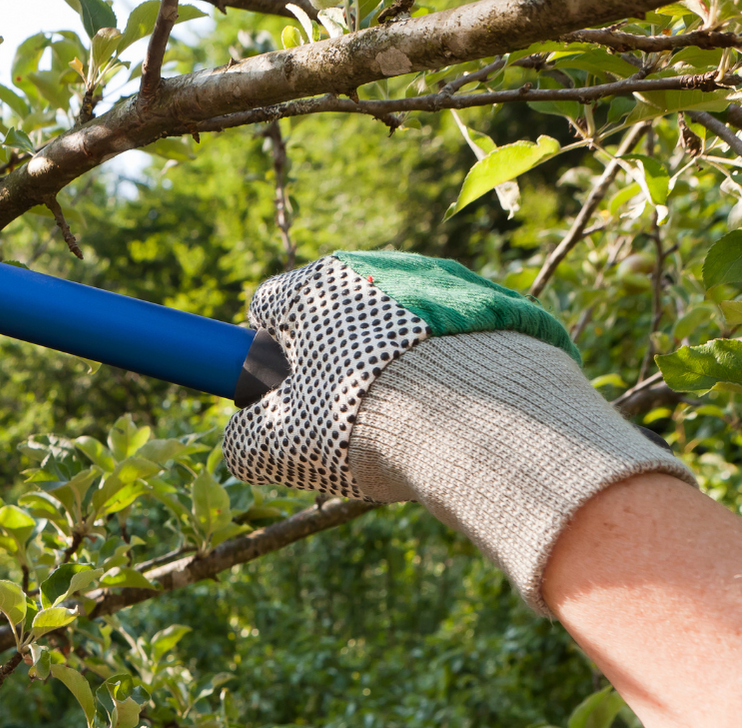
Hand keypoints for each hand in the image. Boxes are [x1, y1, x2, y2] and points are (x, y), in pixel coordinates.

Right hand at [222, 250, 690, 612]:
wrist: (482, 422)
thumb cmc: (360, 425)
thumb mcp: (276, 447)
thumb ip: (243, 440)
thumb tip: (244, 443)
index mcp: (315, 286)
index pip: (268, 305)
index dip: (263, 353)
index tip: (277, 394)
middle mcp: (378, 267)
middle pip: (338, 314)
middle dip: (333, 360)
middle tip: (342, 419)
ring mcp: (444, 281)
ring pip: (398, 326)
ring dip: (393, 364)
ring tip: (407, 423)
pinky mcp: (499, 308)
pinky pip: (456, 340)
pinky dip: (448, 371)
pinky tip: (453, 415)